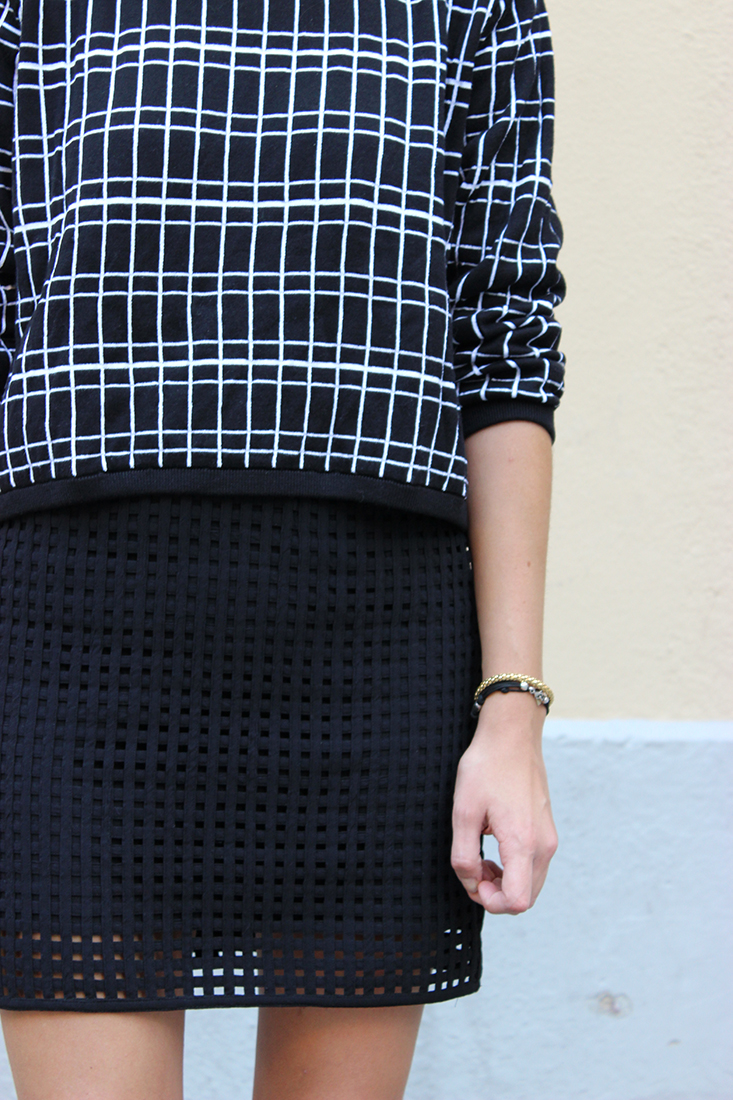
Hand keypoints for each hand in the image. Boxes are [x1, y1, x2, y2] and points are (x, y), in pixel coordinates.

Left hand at [450, 694, 557, 913]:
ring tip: (481, 859)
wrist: (512, 735)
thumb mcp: (464, 811)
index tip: (473, 880)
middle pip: (526, 898)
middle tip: (473, 870)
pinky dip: (514, 869)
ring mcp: (548, 837)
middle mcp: (543, 845)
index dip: (491, 902)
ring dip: (505, 882)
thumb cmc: (486, 768)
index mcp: (522, 843)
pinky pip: (533, 865)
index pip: (518, 902)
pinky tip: (494, 847)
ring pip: (531, 883)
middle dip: (496, 894)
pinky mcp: (546, 829)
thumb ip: (464, 854)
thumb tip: (472, 881)